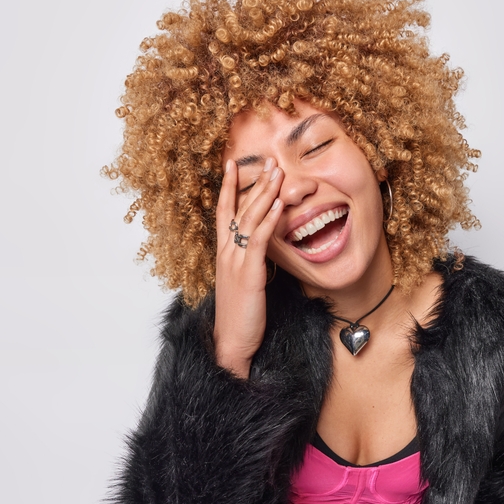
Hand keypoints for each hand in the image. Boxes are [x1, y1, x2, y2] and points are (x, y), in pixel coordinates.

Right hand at [213, 157, 285, 377]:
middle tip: (268, 161)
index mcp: (223, 255)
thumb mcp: (243, 284)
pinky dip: (269, 219)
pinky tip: (279, 204)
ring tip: (276, 173)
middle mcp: (226, 253)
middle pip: (239, 209)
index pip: (223, 213)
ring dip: (264, 193)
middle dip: (254, 183)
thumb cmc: (240, 317)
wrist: (231, 342)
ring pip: (249, 219)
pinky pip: (259, 239)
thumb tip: (261, 253)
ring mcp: (235, 261)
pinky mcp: (248, 272)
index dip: (227, 187)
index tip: (232, 165)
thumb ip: (249, 264)